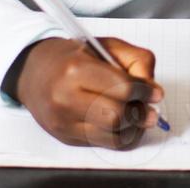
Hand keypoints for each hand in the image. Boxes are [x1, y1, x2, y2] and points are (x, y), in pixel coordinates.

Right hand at [15, 36, 164, 148]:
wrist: (34, 72)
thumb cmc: (73, 56)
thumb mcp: (106, 45)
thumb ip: (136, 61)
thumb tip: (153, 91)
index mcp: (76, 70)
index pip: (122, 88)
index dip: (145, 91)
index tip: (155, 92)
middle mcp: (66, 98)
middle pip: (117, 116)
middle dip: (139, 112)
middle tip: (148, 107)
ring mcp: (64, 121)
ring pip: (112, 135)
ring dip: (134, 127)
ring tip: (138, 116)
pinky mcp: (66, 136)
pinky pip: (104, 144)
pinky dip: (122, 136)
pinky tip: (126, 125)